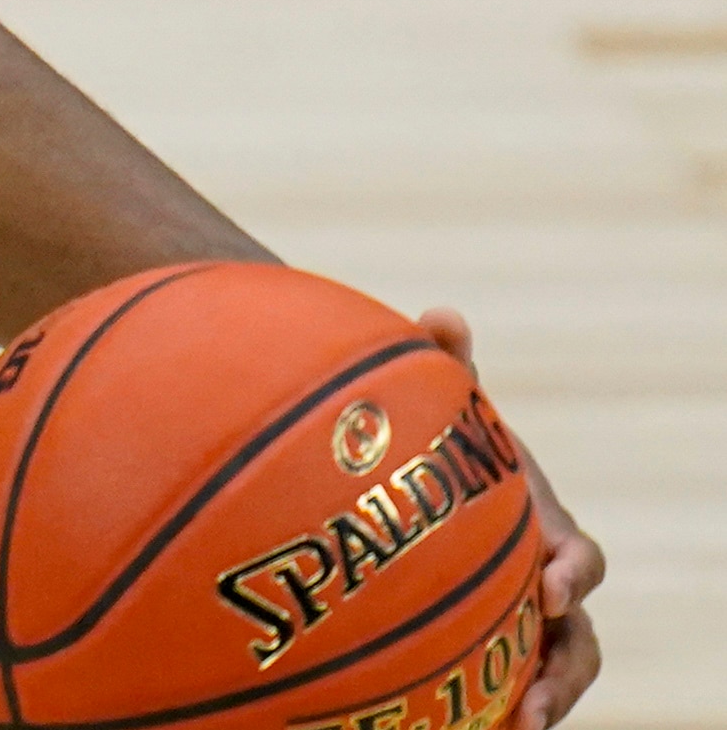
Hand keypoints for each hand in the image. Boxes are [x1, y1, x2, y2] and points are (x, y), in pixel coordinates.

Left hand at [419, 311, 603, 726]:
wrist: (420, 491)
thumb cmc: (443, 451)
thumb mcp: (447, 415)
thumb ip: (447, 365)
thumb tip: (440, 314)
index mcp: (547, 532)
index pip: (583, 559)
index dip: (576, 574)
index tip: (551, 587)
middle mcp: (545, 587)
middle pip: (580, 643)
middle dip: (566, 676)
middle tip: (533, 705)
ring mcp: (522, 626)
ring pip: (548, 679)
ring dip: (539, 707)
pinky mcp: (487, 655)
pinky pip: (494, 692)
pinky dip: (483, 716)